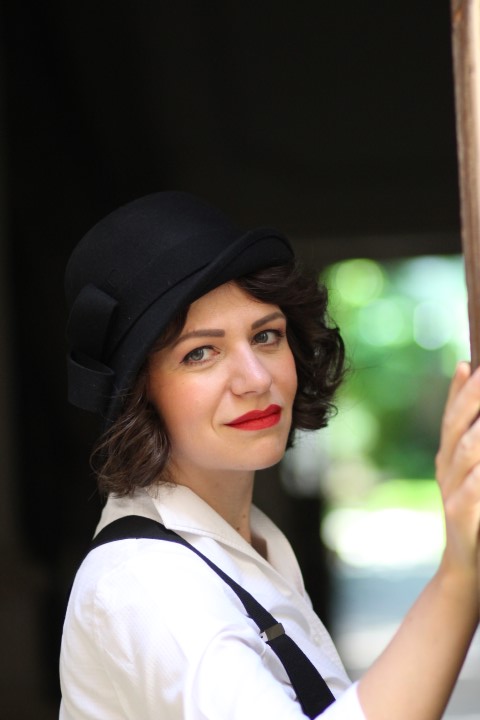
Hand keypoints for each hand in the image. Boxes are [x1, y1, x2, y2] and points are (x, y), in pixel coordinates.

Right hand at [435, 362, 479, 575]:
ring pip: (466, 454)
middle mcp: (446, 470)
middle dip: (472, 399)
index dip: (458, 390)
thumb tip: (472, 401)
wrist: (465, 568)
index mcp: (449, 456)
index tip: (470, 364)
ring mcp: (452, 492)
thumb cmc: (475, 515)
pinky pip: (473, 492)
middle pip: (457, 428)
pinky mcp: (462, 517)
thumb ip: (472, 443)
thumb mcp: (473, 475)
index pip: (451, 416)